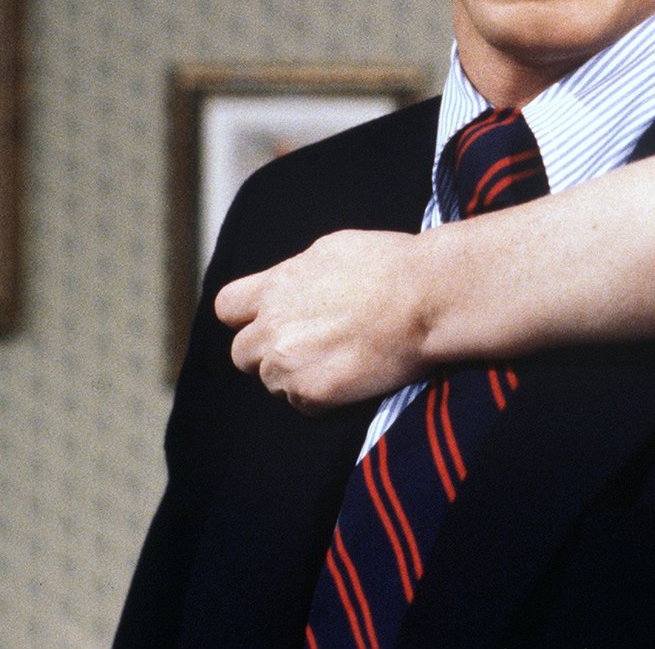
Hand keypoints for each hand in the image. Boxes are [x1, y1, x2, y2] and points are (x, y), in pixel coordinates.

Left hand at [214, 230, 428, 412]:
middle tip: (306, 347)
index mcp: (276, 286)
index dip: (244, 318)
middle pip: (241, 354)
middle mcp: (273, 325)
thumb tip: (289, 284)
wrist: (427, 296)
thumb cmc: (390, 266)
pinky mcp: (313, 393)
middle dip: (266, 353)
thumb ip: (297, 274)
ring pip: (271, 382)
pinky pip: (301, 404)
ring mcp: (289, 362)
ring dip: (294, 376)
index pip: (227, 308)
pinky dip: (321, 397)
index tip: (266, 320)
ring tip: (336, 361)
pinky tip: (351, 376)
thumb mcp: (332, 250)